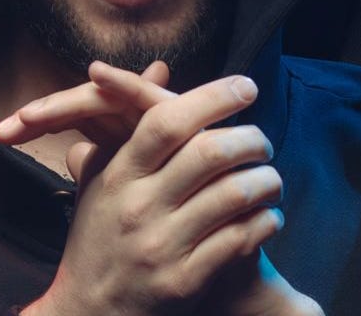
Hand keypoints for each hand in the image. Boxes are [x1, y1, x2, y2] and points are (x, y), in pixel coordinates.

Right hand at [0, 62, 319, 314]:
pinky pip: (241, 239)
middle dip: (251, 139)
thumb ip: (133, 125)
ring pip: (235, 196)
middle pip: (209, 153)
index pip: (167, 122)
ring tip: (271, 179)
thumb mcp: (106, 178)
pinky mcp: (185, 281)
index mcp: (118, 176)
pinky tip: (268, 217)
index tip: (246, 86)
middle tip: (263, 141)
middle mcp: (138, 208)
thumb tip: (160, 69)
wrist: (89, 313)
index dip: (213, 96)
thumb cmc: (101, 239)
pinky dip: (266, 222)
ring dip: (267, 181)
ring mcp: (162, 246)